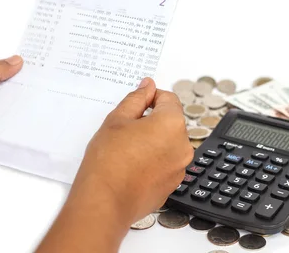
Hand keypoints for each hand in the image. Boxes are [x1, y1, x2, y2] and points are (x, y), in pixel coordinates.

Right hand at [72, 77, 192, 221]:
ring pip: (168, 144)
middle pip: (170, 122)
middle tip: (126, 129)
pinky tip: (132, 166)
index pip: (169, 99)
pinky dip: (153, 161)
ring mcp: (179, 167)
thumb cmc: (109, 160)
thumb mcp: (118, 119)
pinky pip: (165, 164)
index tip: (138, 102)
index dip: (151, 97)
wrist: (105, 202)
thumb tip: (148, 86)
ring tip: (126, 150)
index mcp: (173, 123)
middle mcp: (183, 145)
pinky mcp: (172, 185)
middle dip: (151, 121)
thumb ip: (137, 99)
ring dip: (152, 142)